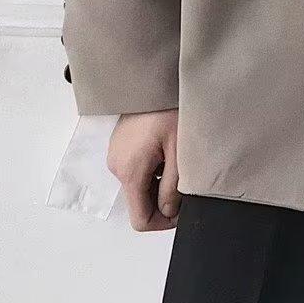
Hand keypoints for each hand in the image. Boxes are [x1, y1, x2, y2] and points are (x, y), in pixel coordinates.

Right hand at [107, 109, 180, 230]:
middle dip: (163, 201)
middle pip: (139, 204)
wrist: (154, 80)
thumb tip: (170, 211)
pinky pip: (136, 171)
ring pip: (139, 187)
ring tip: (178, 161)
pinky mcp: (120, 147)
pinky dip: (153, 170)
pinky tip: (167, 151)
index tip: (183, 209)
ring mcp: (117, 157)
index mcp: (131, 172)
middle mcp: (117, 167)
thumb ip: (173, 187)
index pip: (140, 219)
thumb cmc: (168, 109)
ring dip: (159, 184)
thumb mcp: (179, 151)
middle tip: (186, 184)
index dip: (164, 222)